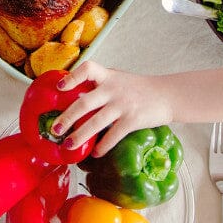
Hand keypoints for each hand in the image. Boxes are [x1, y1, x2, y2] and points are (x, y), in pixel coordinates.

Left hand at [53, 61, 172, 155]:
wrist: (167, 94)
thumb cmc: (138, 88)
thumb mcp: (118, 79)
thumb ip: (100, 84)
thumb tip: (73, 96)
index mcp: (108, 76)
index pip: (87, 69)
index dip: (71, 78)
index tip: (59, 88)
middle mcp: (113, 89)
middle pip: (84, 103)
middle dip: (67, 117)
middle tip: (55, 129)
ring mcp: (123, 104)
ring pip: (96, 122)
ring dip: (80, 136)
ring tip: (68, 145)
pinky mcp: (133, 119)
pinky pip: (113, 135)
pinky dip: (103, 146)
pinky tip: (96, 153)